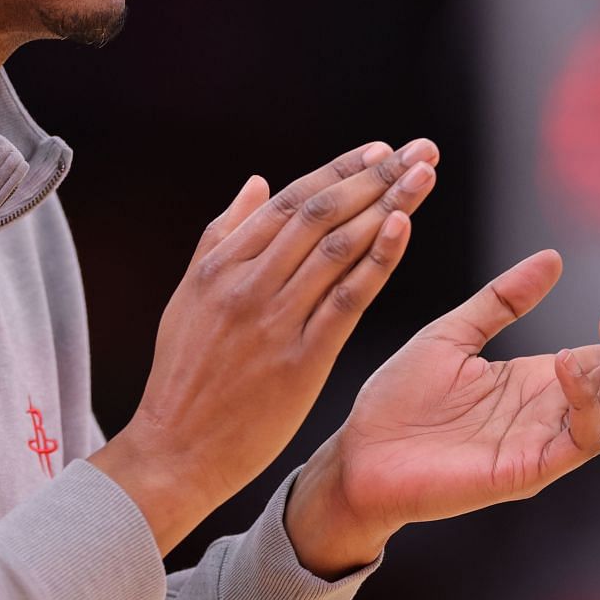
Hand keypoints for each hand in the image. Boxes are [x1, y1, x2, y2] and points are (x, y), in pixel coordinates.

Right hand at [90, 137, 440, 552]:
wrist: (176, 449)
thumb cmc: (184, 377)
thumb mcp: (189, 297)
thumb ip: (221, 236)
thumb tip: (257, 184)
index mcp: (221, 265)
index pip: (290, 201)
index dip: (338, 170)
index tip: (379, 149)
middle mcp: (247, 283)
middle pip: (321, 214)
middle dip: (375, 176)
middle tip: (418, 150)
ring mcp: (273, 320)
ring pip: (338, 247)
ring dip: (387, 205)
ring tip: (423, 177)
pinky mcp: (299, 360)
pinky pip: (346, 299)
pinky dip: (377, 260)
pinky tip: (403, 229)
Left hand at [285, 250, 599, 575]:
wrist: (359, 454)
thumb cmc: (400, 400)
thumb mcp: (453, 333)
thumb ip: (502, 299)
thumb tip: (554, 257)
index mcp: (538, 378)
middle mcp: (551, 410)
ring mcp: (543, 442)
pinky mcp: (527, 471)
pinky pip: (577, 442)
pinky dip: (582, 404)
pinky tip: (567, 367)